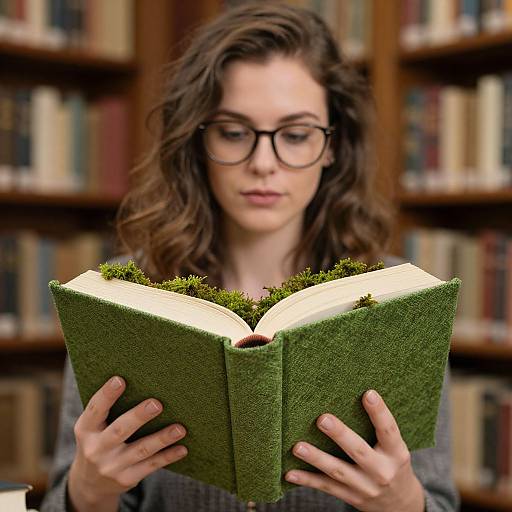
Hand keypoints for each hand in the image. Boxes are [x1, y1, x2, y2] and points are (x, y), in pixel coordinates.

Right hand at [68, 376, 187, 511]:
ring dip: (162, 438)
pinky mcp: (127, 479)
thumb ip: (108, 410)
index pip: (95, 410)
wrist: (89, 484)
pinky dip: (168, 456)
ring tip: (180, 428)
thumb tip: (140, 381)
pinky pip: (150, 466)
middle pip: (120, 430)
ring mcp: (111, 466)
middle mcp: (96, 449)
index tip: (120, 380)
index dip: (106, 395)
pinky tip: (182, 448)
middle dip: (139, 417)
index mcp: (85, 430)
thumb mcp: (93, 428)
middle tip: (157, 404)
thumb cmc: (98, 441)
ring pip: (141, 450)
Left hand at [285, 390, 423, 511]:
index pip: (389, 431)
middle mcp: (382, 472)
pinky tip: (290, 473)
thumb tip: (356, 394)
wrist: (401, 504)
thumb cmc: (392, 464)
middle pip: (359, 451)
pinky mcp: (351, 497)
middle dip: (340, 435)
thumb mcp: (394, 448)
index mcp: (396, 454)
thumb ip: (379, 429)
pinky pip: (327, 487)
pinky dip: (307, 480)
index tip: (368, 393)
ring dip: (316, 458)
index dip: (379, 413)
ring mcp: (365, 487)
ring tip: (297, 447)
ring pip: (338, 471)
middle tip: (322, 419)